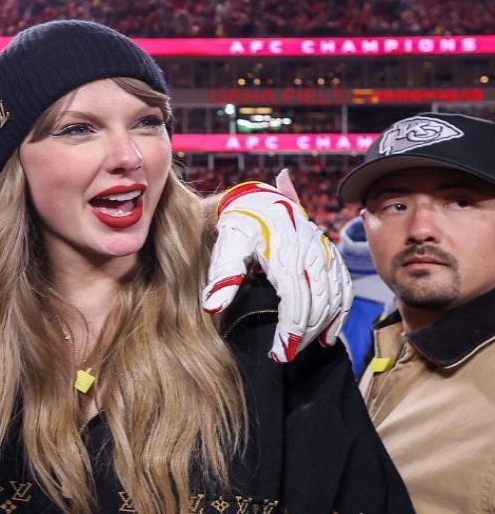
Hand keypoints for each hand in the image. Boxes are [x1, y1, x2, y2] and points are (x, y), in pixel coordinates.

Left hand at [203, 171, 352, 362]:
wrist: (259, 198)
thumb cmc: (239, 225)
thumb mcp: (227, 245)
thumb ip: (222, 276)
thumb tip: (211, 307)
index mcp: (285, 253)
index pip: (295, 301)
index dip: (290, 331)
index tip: (280, 355)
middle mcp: (311, 253)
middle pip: (317, 303)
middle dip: (304, 334)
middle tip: (286, 356)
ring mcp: (325, 253)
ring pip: (333, 298)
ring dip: (322, 327)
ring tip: (303, 348)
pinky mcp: (331, 254)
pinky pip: (344, 287)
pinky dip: (340, 313)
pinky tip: (329, 335)